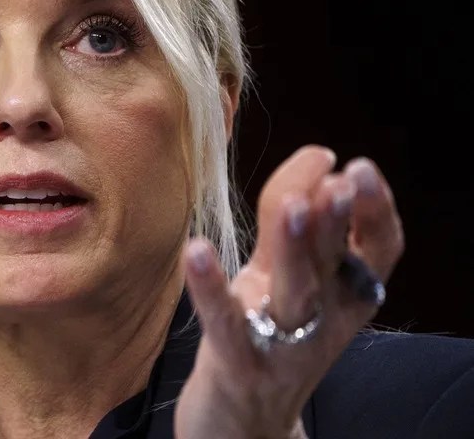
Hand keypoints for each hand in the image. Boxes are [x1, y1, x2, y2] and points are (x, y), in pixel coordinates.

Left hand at [174, 145, 404, 438]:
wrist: (241, 425)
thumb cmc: (265, 336)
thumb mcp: (286, 279)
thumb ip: (295, 224)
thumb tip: (319, 159)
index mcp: (342, 296)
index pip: (375, 251)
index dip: (373, 211)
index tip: (358, 167)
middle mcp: (320, 321)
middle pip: (334, 268)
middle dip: (337, 224)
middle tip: (339, 181)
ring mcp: (280, 346)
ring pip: (296, 296)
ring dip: (298, 251)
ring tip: (295, 206)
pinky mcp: (237, 367)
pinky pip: (226, 326)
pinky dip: (212, 289)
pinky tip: (196, 251)